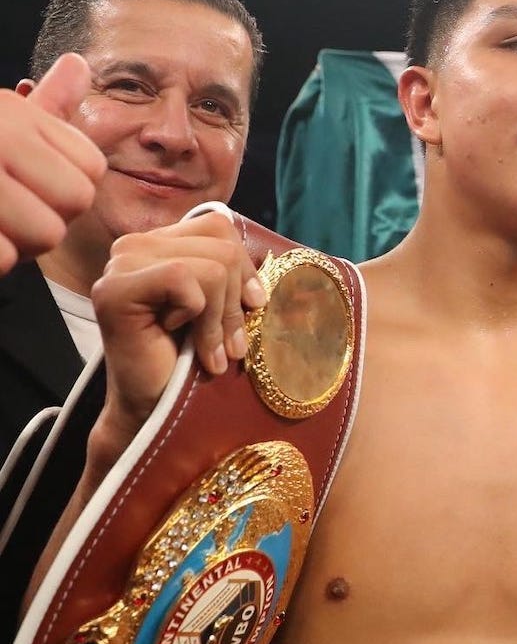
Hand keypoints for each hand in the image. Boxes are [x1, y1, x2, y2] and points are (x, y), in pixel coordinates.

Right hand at [0, 54, 106, 272]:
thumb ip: (43, 106)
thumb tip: (78, 65)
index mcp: (12, 115)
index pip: (91, 168)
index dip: (67, 190)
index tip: (32, 188)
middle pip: (76, 202)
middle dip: (47, 221)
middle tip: (7, 216)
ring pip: (45, 234)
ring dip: (18, 246)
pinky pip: (3, 257)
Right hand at [89, 213, 266, 468]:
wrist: (160, 416)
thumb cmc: (194, 364)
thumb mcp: (225, 308)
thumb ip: (236, 272)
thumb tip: (277, 255)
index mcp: (160, 243)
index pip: (221, 227)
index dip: (244, 270)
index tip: (248, 310)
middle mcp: (133, 247)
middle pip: (222, 245)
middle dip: (236, 302)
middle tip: (232, 345)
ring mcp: (118, 266)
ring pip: (211, 264)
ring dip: (221, 319)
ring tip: (214, 352)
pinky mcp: (113, 291)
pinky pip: (185, 278)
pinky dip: (200, 319)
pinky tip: (191, 350)